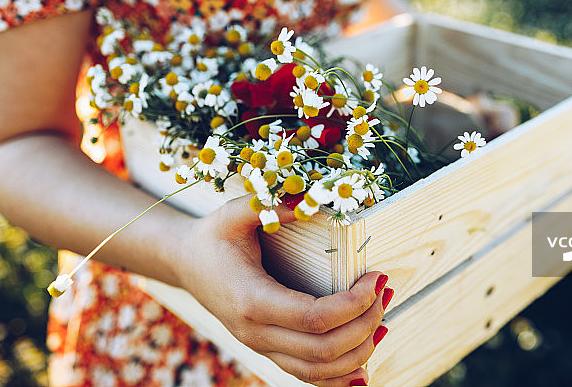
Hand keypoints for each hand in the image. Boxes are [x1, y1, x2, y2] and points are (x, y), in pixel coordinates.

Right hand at [177, 196, 389, 385]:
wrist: (186, 264)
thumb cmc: (213, 237)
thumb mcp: (235, 213)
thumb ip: (269, 206)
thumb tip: (310, 202)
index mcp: (252, 300)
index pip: (315, 318)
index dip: (355, 303)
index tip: (377, 277)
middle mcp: (256, 333)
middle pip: (324, 349)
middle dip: (366, 323)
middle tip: (385, 290)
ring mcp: (261, 347)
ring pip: (319, 371)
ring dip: (360, 350)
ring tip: (383, 317)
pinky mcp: (269, 350)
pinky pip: (308, 377)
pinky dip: (340, 376)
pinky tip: (364, 361)